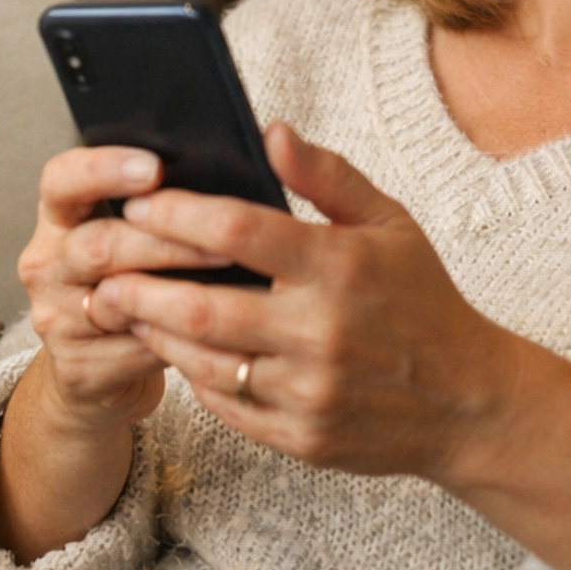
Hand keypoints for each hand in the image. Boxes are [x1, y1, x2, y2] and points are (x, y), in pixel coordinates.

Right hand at [0, 146, 233, 565]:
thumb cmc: (133, 282)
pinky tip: (216, 335)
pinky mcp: (77, 368)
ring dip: (180, 295)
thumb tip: (235, 172)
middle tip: (224, 242)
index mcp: (58, 218)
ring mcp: (55, 319)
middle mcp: (46, 264)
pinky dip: (180, 341)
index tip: (155, 167)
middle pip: (97, 245)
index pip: (61, 179)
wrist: (100, 369)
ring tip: (233, 288)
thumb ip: (158, 205)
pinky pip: (136, 350)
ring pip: (118, 301)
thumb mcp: (131, 235)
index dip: (104, 169)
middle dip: (167, 242)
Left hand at [87, 125, 503, 478]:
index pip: (238, 230)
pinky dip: (192, 375)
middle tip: (102, 266)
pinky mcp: (301, 439)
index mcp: (339, 266)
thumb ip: (326, 176)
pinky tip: (172, 350)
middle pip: (202, 304)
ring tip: (121, 306)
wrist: (468, 402)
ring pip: (203, 360)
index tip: (140, 203)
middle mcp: (320, 330)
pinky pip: (226, 406)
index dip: (178, 214)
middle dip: (140, 283)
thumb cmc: (423, 300)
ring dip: (153, 331)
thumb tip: (269, 130)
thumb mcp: (390, 222)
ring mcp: (308, 391)